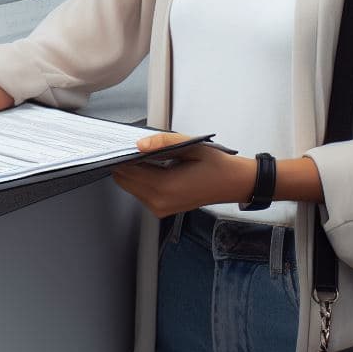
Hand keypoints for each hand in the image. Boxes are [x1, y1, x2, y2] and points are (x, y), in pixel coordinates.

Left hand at [111, 132, 255, 217]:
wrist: (232, 183)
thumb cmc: (214, 164)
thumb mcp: (191, 145)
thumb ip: (163, 142)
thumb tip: (139, 144)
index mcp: (166, 187)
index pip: (127, 172)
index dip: (121, 157)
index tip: (120, 143)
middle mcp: (160, 202)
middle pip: (124, 181)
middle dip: (124, 164)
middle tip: (134, 147)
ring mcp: (160, 208)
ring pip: (131, 188)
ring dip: (133, 172)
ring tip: (147, 156)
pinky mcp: (162, 209)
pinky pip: (141, 193)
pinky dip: (141, 180)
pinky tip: (153, 167)